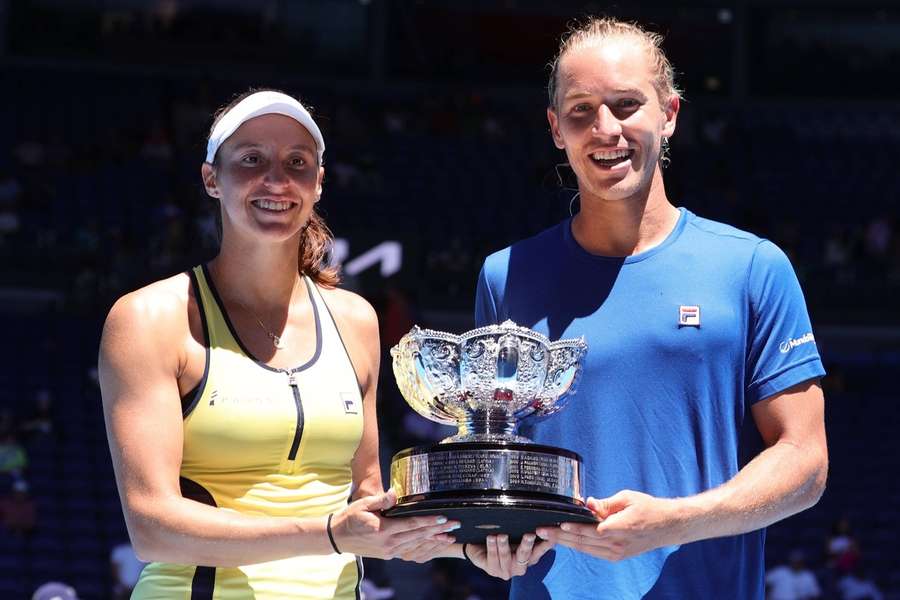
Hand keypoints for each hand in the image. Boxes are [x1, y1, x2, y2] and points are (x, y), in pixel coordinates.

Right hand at [330, 489, 458, 559]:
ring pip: (416, 545)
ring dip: (434, 540)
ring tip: (450, 536)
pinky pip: (410, 550)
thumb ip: (381, 499)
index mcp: (383, 530)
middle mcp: (388, 543)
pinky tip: (433, 543)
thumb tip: (394, 492)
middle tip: (455, 524)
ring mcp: (389, 551)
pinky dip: (423, 546)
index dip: (428, 521)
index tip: (443, 517)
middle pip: (418, 535)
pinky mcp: (388, 554)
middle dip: (438, 530)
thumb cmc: (350, 517)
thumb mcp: (364, 504)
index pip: (411, 524)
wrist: (336, 538)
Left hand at [465, 534, 552, 579]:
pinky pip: (492, 557)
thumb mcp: (515, 534)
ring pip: (506, 556)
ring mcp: (506, 570)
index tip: (549, 535)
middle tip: (529, 535)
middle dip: (527, 545)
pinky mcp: (492, 570)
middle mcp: (520, 567)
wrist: (480, 547)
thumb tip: (540, 516)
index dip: (546, 544)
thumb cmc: (502, 539)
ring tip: (502, 536)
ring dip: (504, 546)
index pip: (540, 550)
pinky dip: (492, 547)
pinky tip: (490, 538)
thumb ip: (526, 529)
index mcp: (529, 558)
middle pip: (525, 555)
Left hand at [536, 491, 683, 560]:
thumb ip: (606, 504)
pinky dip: (579, 547)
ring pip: (586, 549)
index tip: (556, 523)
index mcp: (620, 527)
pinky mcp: (617, 556)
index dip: (572, 527)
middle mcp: (617, 543)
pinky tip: (566, 541)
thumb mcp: (627, 498)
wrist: (668, 526)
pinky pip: (593, 552)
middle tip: (540, 530)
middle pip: (583, 541)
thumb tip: (587, 504)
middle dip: (560, 536)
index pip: (590, 529)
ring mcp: (617, 552)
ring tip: (547, 537)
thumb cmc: (648, 508)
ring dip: (565, 543)